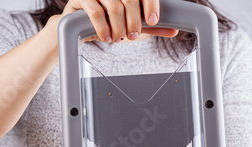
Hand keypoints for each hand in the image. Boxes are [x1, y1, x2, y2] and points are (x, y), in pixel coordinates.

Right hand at [62, 0, 177, 42]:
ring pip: (114, 7)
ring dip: (119, 27)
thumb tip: (173, 30)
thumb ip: (151, 26)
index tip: (152, 21)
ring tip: (118, 37)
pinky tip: (107, 37)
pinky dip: (104, 29)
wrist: (77, 27)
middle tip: (132, 36)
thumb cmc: (108, 23)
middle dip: (134, 22)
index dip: (151, 5)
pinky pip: (96, 12)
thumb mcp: (132, 25)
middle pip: (130, 0)